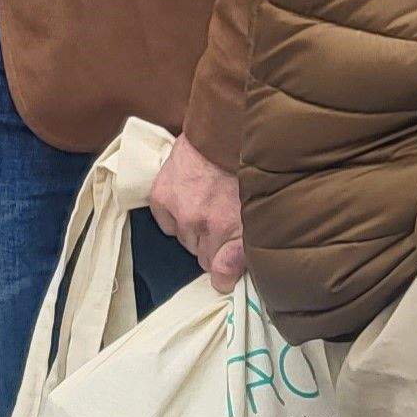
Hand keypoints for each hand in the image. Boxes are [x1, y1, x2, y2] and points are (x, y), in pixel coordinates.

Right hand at [147, 135, 248, 291]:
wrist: (222, 132)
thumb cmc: (246, 171)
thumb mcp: (255, 214)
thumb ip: (241, 252)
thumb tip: (222, 283)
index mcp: (228, 229)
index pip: (219, 272)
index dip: (225, 264)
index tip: (230, 258)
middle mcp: (201, 224)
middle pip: (201, 255)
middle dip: (212, 244)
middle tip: (222, 220)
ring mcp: (179, 210)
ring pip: (184, 240)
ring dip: (194, 229)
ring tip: (207, 206)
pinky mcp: (161, 196)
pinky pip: (166, 224)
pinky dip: (174, 216)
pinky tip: (188, 201)